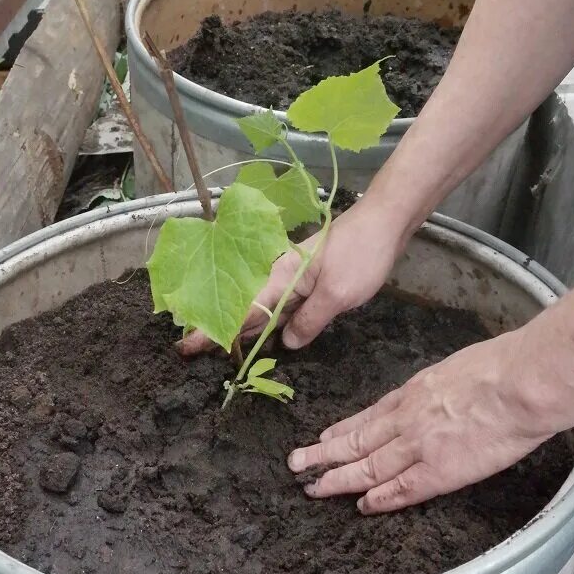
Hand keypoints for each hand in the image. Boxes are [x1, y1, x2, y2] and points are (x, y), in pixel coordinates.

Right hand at [178, 198, 403, 355]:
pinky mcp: (311, 282)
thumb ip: (310, 322)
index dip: (213, 329)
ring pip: (264, 310)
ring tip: (218, 348)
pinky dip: (271, 323)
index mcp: (279, 277)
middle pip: (245, 309)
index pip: (240, 310)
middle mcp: (280, 277)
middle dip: (219, 329)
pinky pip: (284, 307)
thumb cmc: (361, 253)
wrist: (385, 222)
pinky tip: (266, 337)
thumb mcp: (337, 295)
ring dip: (244, 329)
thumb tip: (288, 344)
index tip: (187, 346)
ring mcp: (296, 279)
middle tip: (190, 351)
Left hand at [288, 331, 555, 513]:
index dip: (344, 429)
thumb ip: (443, 385)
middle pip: (357, 440)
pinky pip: (401, 489)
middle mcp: (407, 419)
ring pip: (368, 466)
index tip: (324, 437)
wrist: (519, 384)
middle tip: (296, 464)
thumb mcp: (458, 366)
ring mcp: (418, 446)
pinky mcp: (438, 471)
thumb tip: (445, 392)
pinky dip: (379, 499)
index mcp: (415, 392)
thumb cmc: (502, 368)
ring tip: (312, 487)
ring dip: (338, 478)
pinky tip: (362, 506)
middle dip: (324, 454)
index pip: (370, 415)